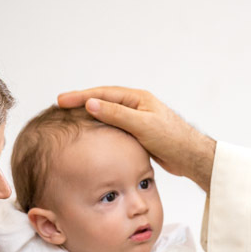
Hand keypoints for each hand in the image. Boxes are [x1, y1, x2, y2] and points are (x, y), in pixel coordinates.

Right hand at [57, 86, 215, 191]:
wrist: (191, 157)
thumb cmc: (172, 139)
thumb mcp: (142, 125)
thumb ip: (117, 114)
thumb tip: (90, 103)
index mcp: (138, 98)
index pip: (103, 94)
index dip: (80, 96)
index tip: (61, 100)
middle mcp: (137, 106)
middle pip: (103, 101)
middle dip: (81, 103)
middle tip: (59, 105)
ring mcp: (138, 119)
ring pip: (108, 115)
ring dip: (90, 115)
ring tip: (70, 118)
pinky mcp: (139, 134)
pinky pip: (114, 127)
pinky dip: (100, 128)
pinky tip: (91, 134)